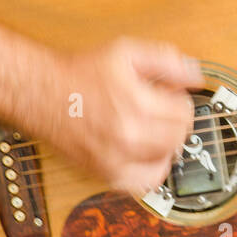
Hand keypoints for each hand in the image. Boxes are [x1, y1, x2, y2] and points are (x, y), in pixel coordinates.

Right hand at [44, 37, 201, 193]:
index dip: (179, 101)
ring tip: (150, 129)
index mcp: (136, 104)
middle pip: (179, 138)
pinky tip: (143, 153)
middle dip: (174, 122)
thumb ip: (166, 61)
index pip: (185, 113)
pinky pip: (145, 184)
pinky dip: (151, 170)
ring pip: (167, 161)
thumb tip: (195, 76)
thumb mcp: (126, 52)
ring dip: (166, 145)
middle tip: (159, 110)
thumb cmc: (80, 73)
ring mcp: (116, 160)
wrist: (41, 94)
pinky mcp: (106, 175)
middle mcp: (127, 137)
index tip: (168, 96)